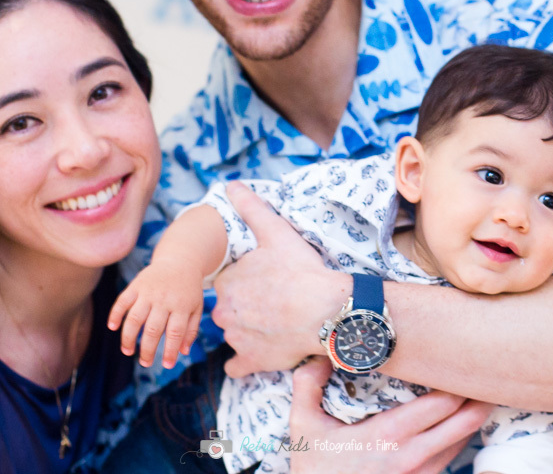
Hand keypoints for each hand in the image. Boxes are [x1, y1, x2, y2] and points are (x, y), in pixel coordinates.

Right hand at [108, 260, 202, 368]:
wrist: (180, 261)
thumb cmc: (189, 290)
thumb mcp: (196, 308)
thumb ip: (191, 330)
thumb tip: (183, 352)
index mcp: (182, 305)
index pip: (175, 332)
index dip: (170, 351)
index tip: (166, 365)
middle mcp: (164, 299)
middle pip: (153, 329)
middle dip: (147, 349)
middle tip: (145, 363)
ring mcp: (148, 291)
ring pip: (134, 318)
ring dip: (128, 337)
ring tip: (127, 352)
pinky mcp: (136, 285)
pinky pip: (122, 300)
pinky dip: (115, 314)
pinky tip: (112, 327)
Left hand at [212, 182, 348, 377]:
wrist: (328, 312)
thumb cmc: (302, 270)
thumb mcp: (276, 231)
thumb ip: (251, 207)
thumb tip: (232, 185)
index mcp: (226, 282)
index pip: (230, 281)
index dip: (248, 279)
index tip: (267, 278)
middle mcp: (224, 312)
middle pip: (230, 307)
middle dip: (245, 305)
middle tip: (274, 300)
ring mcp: (237, 339)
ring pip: (235, 332)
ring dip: (248, 329)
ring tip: (276, 322)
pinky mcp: (252, 361)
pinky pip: (237, 366)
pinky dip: (243, 362)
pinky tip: (258, 352)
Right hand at [288, 357, 493, 473]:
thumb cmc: (315, 470)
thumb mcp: (303, 427)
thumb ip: (308, 385)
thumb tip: (321, 354)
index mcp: (389, 435)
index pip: (442, 403)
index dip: (459, 380)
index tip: (461, 358)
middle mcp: (413, 457)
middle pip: (464, 421)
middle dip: (478, 395)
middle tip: (483, 371)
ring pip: (462, 441)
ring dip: (470, 416)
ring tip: (474, 392)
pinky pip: (451, 458)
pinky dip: (458, 437)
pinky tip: (455, 421)